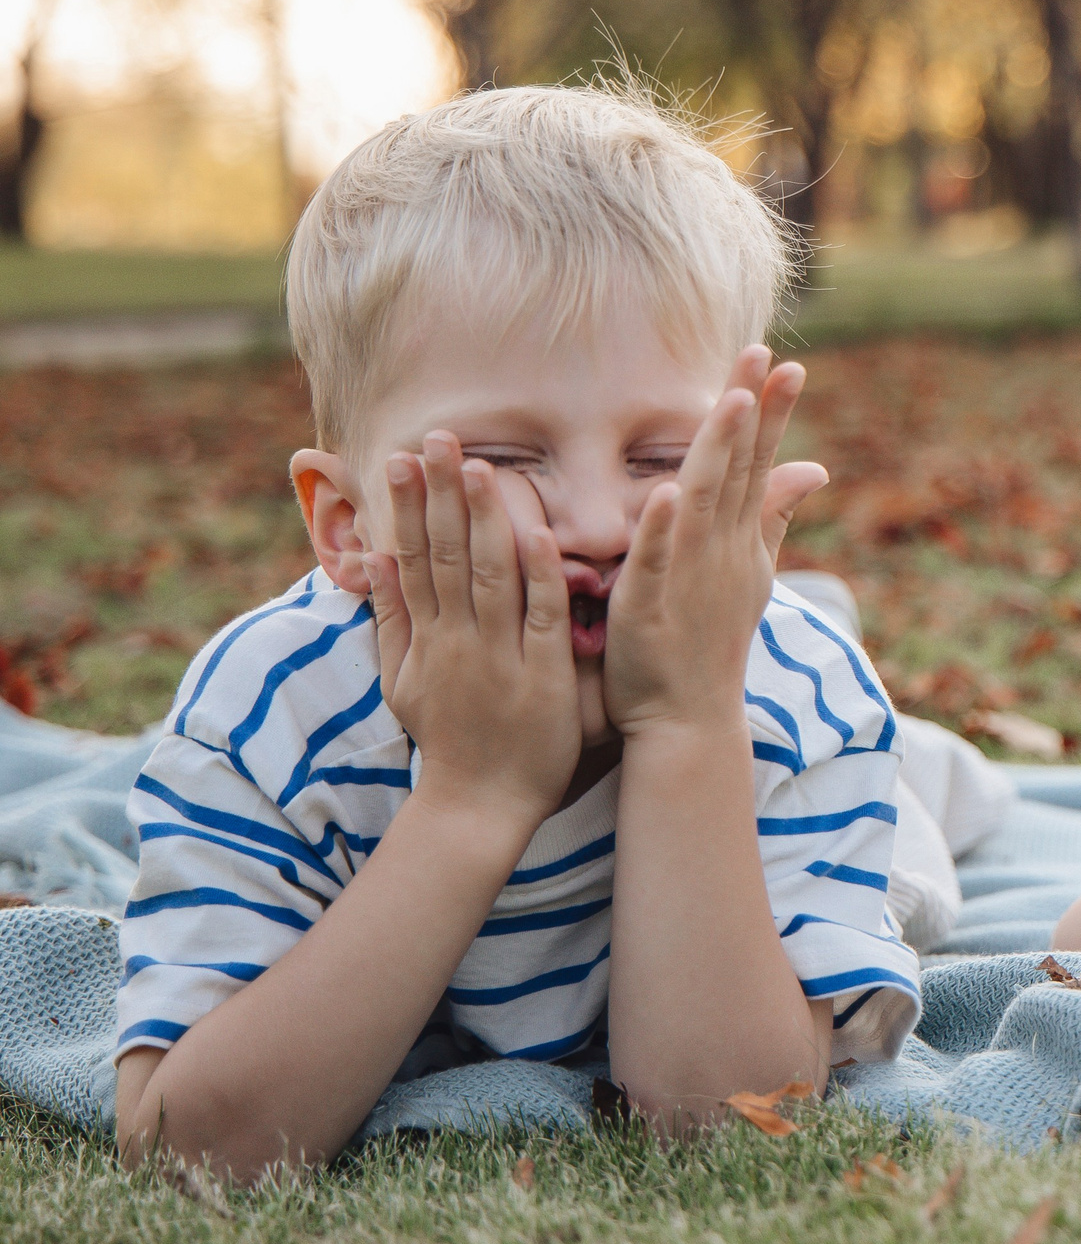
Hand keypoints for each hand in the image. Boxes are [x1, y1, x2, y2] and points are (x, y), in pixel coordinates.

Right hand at [367, 432, 579, 827]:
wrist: (479, 805)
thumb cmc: (447, 739)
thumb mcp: (401, 681)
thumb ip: (391, 620)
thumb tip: (373, 561)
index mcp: (425, 637)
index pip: (412, 558)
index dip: (407, 506)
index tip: (402, 457)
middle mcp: (456, 640)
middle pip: (446, 554)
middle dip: (441, 494)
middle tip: (440, 438)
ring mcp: (499, 656)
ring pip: (490, 575)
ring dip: (485, 519)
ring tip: (480, 467)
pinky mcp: (543, 675)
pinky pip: (543, 617)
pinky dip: (541, 576)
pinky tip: (538, 534)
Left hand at [603, 347, 827, 737]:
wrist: (688, 721)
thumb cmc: (709, 645)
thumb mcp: (752, 572)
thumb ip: (774, 517)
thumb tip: (814, 469)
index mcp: (740, 540)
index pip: (760, 464)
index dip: (772, 414)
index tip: (787, 363)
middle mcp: (722, 551)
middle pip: (740, 470)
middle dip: (753, 413)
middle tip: (765, 356)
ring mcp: (688, 577)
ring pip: (704, 502)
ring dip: (718, 452)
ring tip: (731, 402)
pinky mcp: (648, 606)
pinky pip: (654, 560)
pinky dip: (663, 527)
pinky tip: (668, 490)